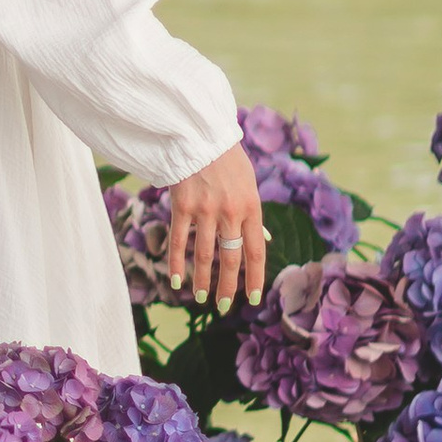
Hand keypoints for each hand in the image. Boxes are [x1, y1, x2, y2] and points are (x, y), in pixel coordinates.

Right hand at [164, 144, 265, 309]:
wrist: (201, 135)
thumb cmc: (228, 160)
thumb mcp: (250, 184)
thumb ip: (254, 214)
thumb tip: (265, 239)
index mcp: (252, 208)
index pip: (256, 252)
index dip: (255, 278)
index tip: (253, 298)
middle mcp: (230, 212)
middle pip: (230, 259)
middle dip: (228, 287)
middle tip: (224, 307)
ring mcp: (205, 210)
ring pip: (204, 255)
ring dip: (202, 280)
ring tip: (201, 297)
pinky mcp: (182, 206)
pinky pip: (179, 241)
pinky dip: (176, 263)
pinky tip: (176, 280)